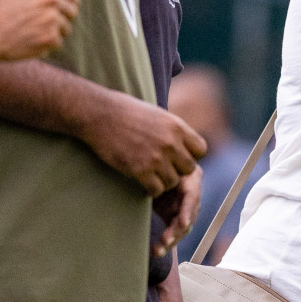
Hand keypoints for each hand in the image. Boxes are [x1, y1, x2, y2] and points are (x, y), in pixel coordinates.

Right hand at [0, 0, 79, 60]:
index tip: (67, 9)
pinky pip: (57, 43)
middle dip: (61, 20)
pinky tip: (28, 42)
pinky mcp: (51, 36)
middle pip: (72, 11)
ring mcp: (51, 17)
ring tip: (30, 34)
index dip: (70, 2)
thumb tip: (66, 1)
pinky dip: (45, 46)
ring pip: (65, 29)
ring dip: (52, 34)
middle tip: (43, 26)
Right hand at [82, 93, 207, 196]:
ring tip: (153, 176)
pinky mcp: (139, 170)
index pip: (201, 150)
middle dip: (178, 170)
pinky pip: (156, 189)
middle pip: (189, 168)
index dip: (191, 155)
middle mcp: (171, 143)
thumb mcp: (158, 115)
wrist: (99, 114)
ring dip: (164, 181)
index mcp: (178, 127)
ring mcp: (156, 158)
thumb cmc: (126, 111)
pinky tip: (144, 182)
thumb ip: (174, 131)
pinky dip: (152, 189)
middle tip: (165, 168)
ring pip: (173, 182)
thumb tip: (185, 145)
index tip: (178, 156)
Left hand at [153, 165, 202, 257]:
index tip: (183, 223)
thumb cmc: (148, 160)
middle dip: (178, 230)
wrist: (144, 161)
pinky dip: (165, 241)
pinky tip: (157, 250)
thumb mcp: (151, 167)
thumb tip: (148, 189)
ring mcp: (182, 204)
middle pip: (189, 214)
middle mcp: (189, 192)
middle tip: (166, 240)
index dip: (188, 210)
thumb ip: (152, 177)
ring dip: (171, 239)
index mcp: (189, 176)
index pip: (192, 195)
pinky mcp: (173, 214)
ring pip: (182, 226)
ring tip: (158, 249)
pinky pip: (173, 230)